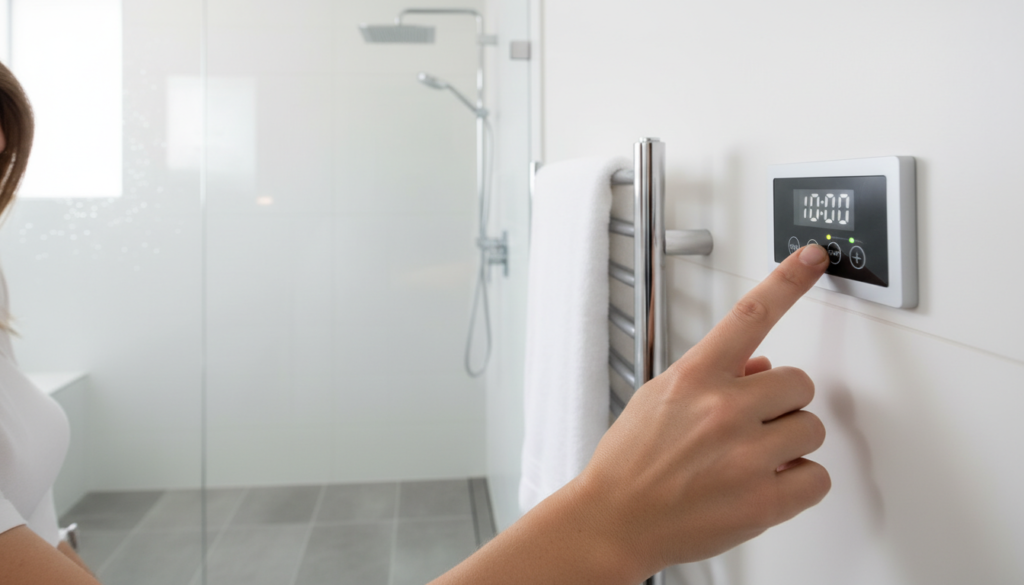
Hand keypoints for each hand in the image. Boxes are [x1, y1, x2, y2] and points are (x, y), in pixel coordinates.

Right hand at [576, 244, 831, 574]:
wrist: (613, 521)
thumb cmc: (631, 463)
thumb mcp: (658, 400)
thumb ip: (711, 377)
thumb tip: (759, 368)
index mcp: (694, 378)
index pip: (750, 315)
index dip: (787, 281)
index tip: (812, 258)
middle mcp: (723, 410)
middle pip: (798, 384)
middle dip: (781, 404)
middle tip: (753, 425)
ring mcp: (746, 456)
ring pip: (812, 429)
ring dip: (791, 443)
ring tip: (753, 459)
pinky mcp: (763, 500)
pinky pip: (817, 478)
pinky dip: (800, 484)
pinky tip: (768, 485)